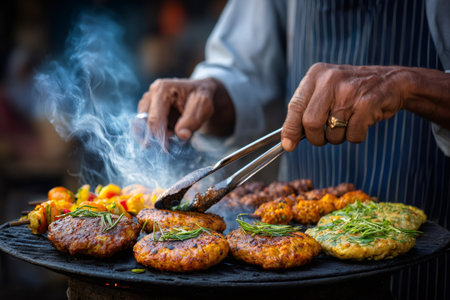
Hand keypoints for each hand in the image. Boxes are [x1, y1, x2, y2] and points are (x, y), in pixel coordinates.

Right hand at [136, 77, 233, 146]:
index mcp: (162, 90)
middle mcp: (151, 93)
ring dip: (154, 134)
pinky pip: (145, 124)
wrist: (201, 91)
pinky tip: (169, 132)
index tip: (167, 150)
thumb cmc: (201, 97)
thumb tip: (181, 135)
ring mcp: (148, 101)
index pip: (154, 120)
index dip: (159, 137)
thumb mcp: (203, 105)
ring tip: (172, 135)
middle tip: (170, 145)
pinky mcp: (148, 108)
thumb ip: (192, 120)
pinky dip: (155, 131)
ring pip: (141, 124)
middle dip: (155, 136)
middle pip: (143, 123)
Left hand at [281, 63, 408, 150]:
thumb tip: (287, 141)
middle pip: (310, 123)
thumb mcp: (325, 89)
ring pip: (332, 133)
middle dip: (316, 138)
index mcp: (316, 75)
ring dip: (338, 137)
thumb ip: (305, 109)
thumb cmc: (351, 91)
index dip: (290, 129)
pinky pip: (353, 136)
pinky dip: (356, 136)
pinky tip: (362, 122)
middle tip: (323, 138)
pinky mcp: (367, 103)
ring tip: (347, 122)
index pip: (295, 106)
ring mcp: (349, 91)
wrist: (392, 81)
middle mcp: (330, 80)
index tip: (288, 145)